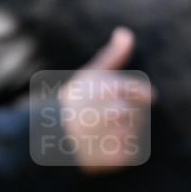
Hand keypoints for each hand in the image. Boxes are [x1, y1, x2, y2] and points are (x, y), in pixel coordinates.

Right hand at [58, 27, 155, 173]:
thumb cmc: (70, 105)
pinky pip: (129, 154)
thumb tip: (126, 33)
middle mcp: (118, 111)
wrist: (47, 141)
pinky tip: (99, 150)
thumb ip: (113, 56)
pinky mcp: (116, 158)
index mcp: (114, 88)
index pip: (144, 94)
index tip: (115, 106)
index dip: (132, 100)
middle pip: (140, 116)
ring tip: (98, 137)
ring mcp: (117, 136)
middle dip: (126, 119)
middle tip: (100, 124)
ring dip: (122, 137)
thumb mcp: (89, 75)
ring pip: (136, 135)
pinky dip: (118, 155)